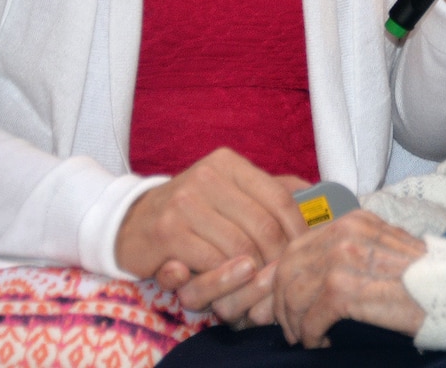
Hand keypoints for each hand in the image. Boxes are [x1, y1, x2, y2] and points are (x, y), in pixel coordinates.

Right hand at [116, 149, 305, 296]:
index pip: (279, 197)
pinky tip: (228, 282)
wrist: (132, 222)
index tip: (304, 250)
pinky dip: (225, 279)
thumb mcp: (229, 188)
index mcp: (228, 163)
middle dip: (278, 257)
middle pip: (263, 226)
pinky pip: (211, 263)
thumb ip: (269, 188)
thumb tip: (313, 192)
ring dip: (253, 273)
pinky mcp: (169, 233)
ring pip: (240, 248)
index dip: (298, 229)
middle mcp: (207, 177)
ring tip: (259, 282)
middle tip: (283, 275)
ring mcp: (185, 204)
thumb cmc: (192, 209)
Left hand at [241, 211, 426, 347]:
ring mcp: (344, 259)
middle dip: (281, 303)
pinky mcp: (347, 290)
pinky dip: (310, 336)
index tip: (284, 305)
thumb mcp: (382, 252)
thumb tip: (307, 278)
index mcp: (352, 221)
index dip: (283, 279)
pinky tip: (322, 343)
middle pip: (288, 268)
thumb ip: (347, 255)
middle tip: (290, 328)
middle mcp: (345, 233)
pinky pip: (310, 317)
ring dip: (294, 323)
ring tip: (306, 338)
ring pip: (293, 293)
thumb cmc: (423, 278)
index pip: (297, 246)